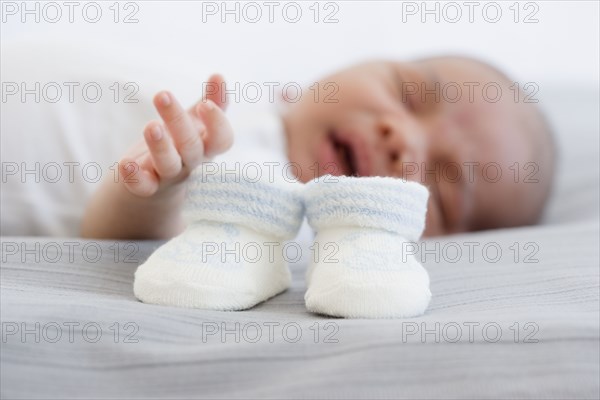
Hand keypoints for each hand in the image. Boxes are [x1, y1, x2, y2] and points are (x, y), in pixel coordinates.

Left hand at [118, 74, 233, 196]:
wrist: (158, 180)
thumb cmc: (182, 143)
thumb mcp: (197, 121)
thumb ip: (212, 100)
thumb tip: (219, 75)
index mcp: (206, 145)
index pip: (222, 140)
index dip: (217, 124)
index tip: (204, 104)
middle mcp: (190, 161)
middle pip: (191, 147)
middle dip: (178, 121)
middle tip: (163, 95)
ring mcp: (169, 175)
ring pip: (169, 164)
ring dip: (160, 147)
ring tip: (150, 126)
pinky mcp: (147, 185)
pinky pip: (143, 186)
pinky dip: (134, 178)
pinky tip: (125, 164)